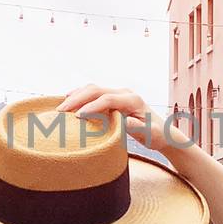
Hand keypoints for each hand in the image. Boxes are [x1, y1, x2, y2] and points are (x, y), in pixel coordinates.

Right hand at [57, 85, 189, 153]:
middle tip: (61, 111)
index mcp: (132, 99)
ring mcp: (118, 93)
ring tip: (60, 107)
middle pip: (96, 90)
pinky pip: (94, 93)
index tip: (77, 117)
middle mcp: (125, 92)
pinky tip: (68, 101)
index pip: (107, 99)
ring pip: (93, 88)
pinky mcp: (113, 97)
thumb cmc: (156, 135)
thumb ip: (136, 127)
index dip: (91, 107)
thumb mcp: (149, 134)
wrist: (162, 131)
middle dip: (77, 99)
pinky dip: (80, 96)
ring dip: (76, 96)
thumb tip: (124, 122)